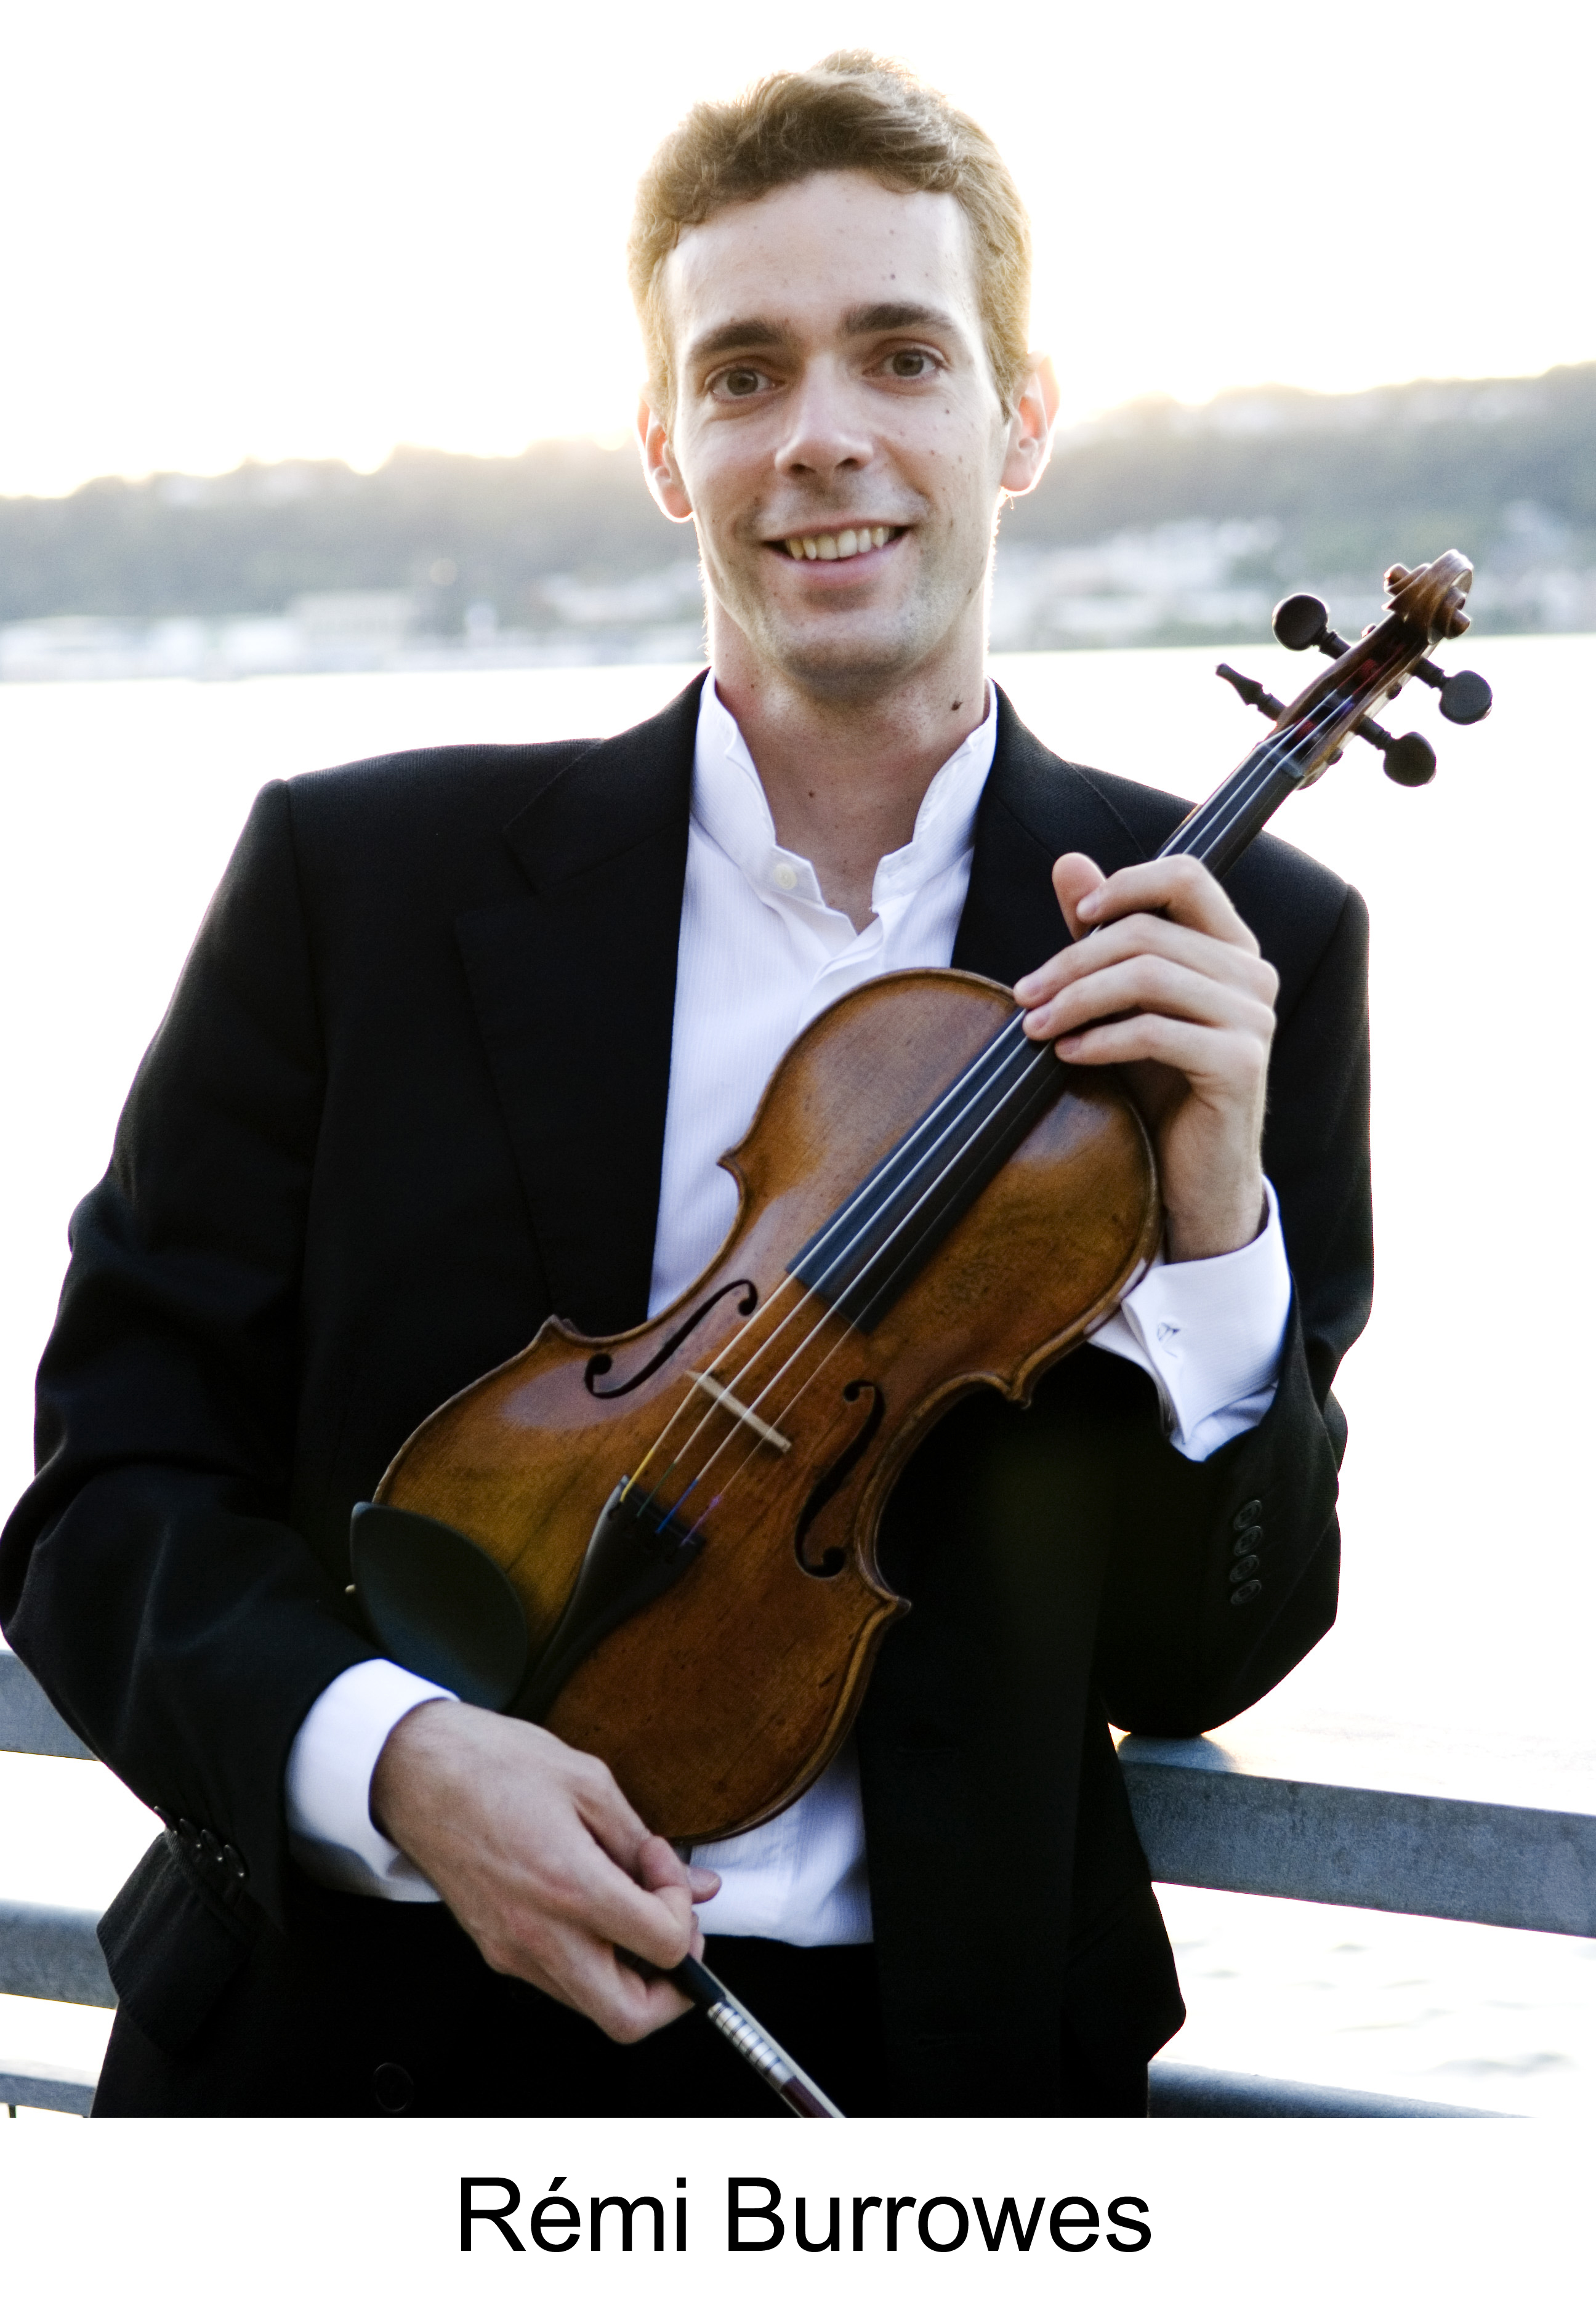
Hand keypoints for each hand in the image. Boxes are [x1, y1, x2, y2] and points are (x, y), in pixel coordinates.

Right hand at [370, 1699, 720, 2042]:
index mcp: (569, 1886)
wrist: (416, 1771)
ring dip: (631, 1974)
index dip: (684, 1911)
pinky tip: (594, 1908)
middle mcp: (539, 1934)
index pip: (662, 1945)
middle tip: (675, 1934)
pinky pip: (559, 1981)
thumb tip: (697, 1884)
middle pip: (629, 2017)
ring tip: (632, 1911)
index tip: (667, 1873)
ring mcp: (512, 1951)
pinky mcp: (495, 1951)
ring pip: (593, 2005)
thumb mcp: (588, 1783)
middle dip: (670, 1988)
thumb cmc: (493, 1764)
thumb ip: (643, 1844)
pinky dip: (592, 1960)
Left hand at [1013, 852, 1277, 1261]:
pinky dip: (1100, 1040)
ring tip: (1033, 1027)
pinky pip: (1154, 1033)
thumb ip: (1101, 936)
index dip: (1127, 884)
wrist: (1193, 1174)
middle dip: (1072, 961)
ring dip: (1076, 999)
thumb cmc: (1158, 1084)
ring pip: (1148, 977)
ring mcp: (1253, 1019)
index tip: (1076, 917)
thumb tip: (1069, 862)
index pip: (1187, 875)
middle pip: (1148, 933)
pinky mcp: (1240, 1065)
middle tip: (1023, 994)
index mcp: (1230, 947)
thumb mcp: (1122, 1003)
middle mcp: (1251, 974)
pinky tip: (1066, 1054)